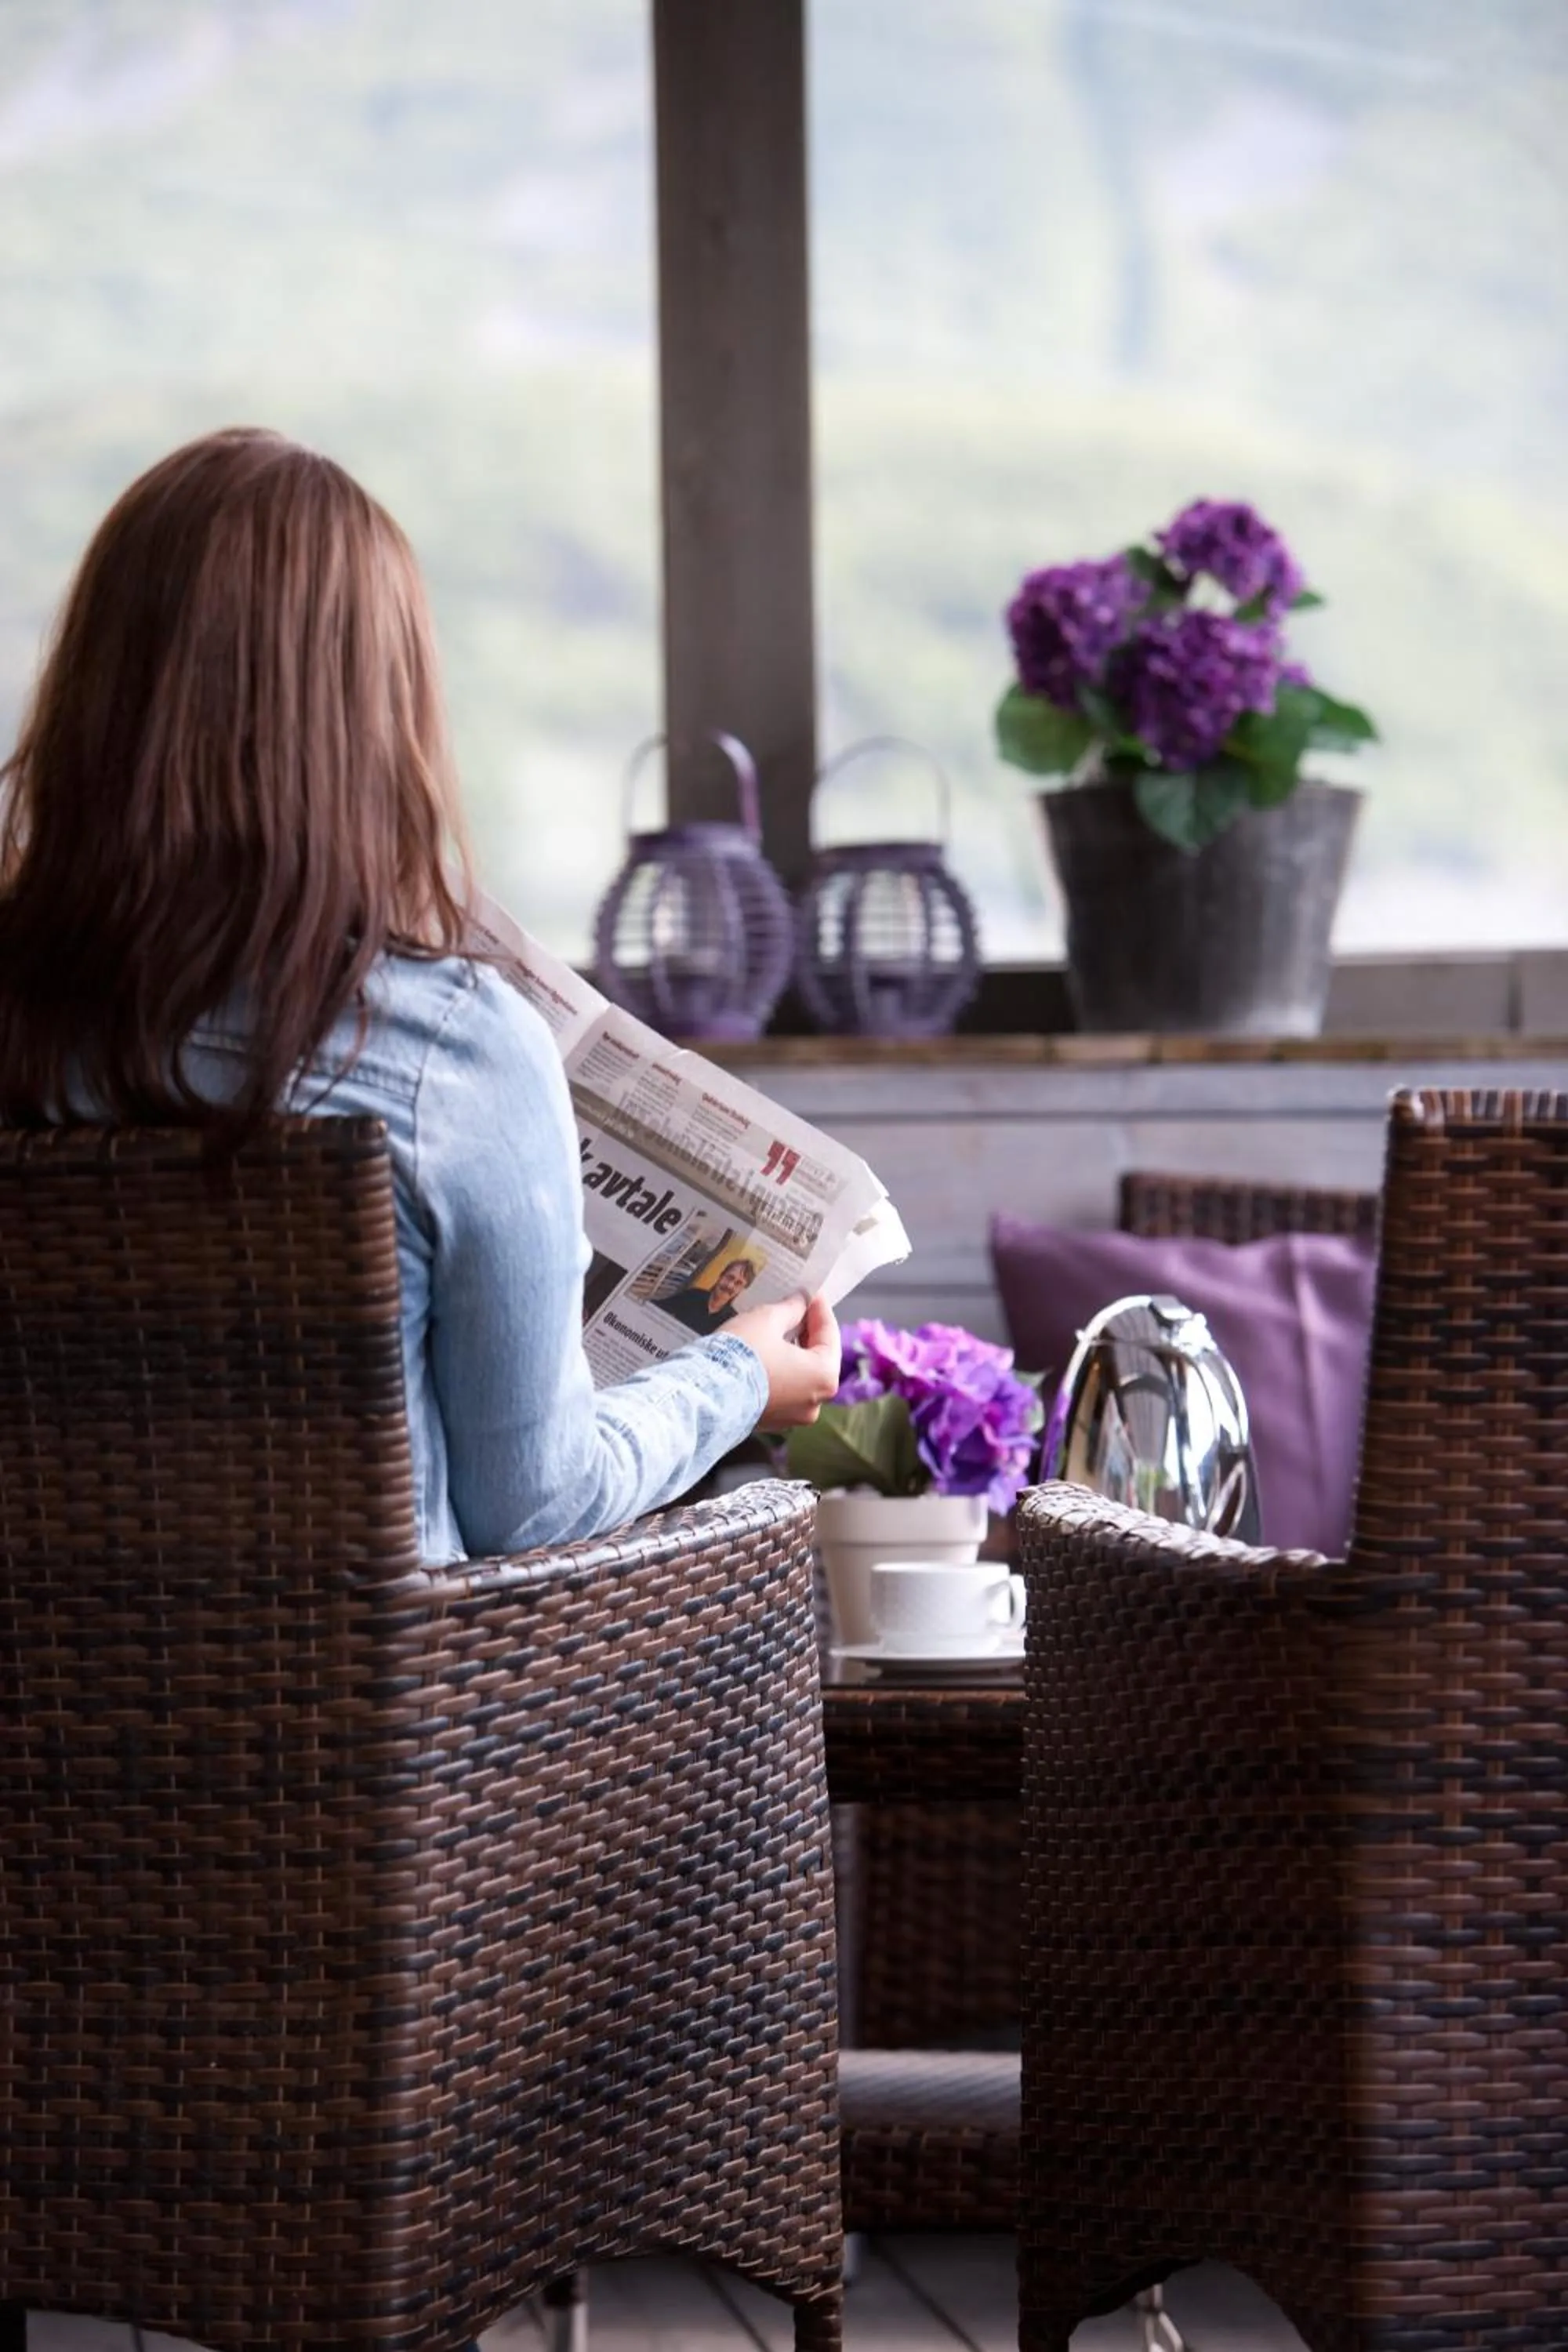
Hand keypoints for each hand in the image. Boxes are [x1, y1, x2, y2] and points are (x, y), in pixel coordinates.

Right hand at [727, 1291, 840, 1430]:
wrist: (704, 1394)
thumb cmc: (740, 1356)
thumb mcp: (767, 1320)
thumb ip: (790, 1309)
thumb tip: (800, 1302)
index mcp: (824, 1377)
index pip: (829, 1334)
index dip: (819, 1308)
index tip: (813, 1292)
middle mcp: (815, 1402)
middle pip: (817, 1357)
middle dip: (806, 1330)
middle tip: (796, 1306)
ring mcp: (793, 1416)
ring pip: (799, 1375)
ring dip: (792, 1351)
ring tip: (778, 1327)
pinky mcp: (771, 1421)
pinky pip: (782, 1390)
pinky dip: (779, 1371)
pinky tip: (765, 1352)